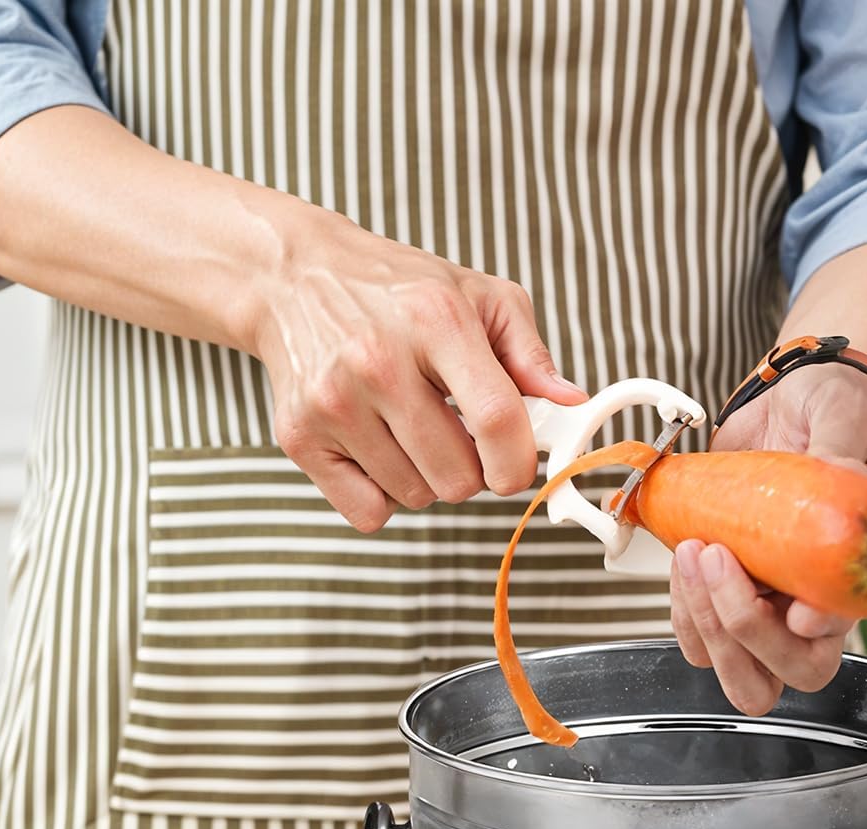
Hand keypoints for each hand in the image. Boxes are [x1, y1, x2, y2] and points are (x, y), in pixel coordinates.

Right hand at [252, 201, 585, 530]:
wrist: (296, 277)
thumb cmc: (398, 292)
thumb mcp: (477, 297)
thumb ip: (529, 353)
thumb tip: (570, 403)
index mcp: (435, 321)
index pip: (496, 421)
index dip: (518, 462)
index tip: (515, 465)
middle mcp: (378, 363)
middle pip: (457, 478)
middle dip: (470, 469)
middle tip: (454, 432)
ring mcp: (334, 403)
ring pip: (415, 498)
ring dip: (424, 477)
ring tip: (409, 428)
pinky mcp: (299, 436)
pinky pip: (369, 513)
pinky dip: (382, 496)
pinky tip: (378, 450)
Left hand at [670, 362, 866, 714]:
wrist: (787, 404)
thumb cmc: (831, 412)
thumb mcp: (845, 416)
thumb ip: (843, 449)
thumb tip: (841, 476)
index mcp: (857, 572)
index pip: (841, 632)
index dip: (815, 633)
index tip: (795, 611)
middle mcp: (811, 603)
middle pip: (788, 673)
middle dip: (743, 632)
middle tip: (718, 561)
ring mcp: (765, 605)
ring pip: (732, 664)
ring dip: (703, 618)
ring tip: (696, 548)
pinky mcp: (722, 593)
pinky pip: (696, 634)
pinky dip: (682, 606)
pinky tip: (685, 557)